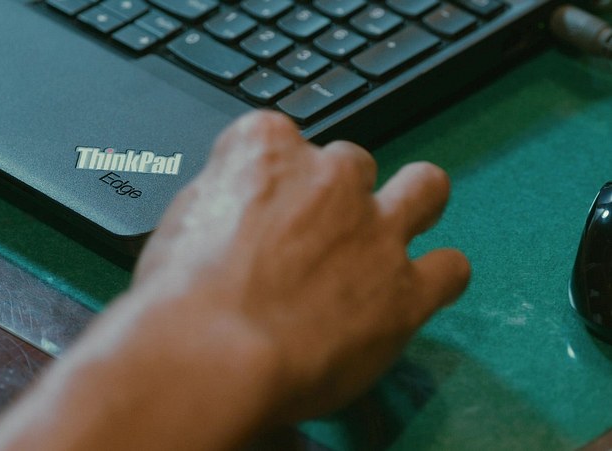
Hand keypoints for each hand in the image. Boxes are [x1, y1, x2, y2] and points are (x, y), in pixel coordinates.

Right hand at [130, 110, 470, 421]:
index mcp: (267, 148)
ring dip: (412, 205)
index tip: (266, 208)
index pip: (281, 137)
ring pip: (425, 188)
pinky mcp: (407, 289)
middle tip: (318, 237)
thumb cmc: (181, 296)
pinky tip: (413, 294)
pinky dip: (436, 277)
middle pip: (351, 163)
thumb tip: (241, 214)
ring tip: (388, 240)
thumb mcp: (183, 221)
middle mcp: (331, 176)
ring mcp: (376, 229)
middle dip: (339, 193)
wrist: (211, 353)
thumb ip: (228, 201)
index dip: (275, 177)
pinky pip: (450, 267)